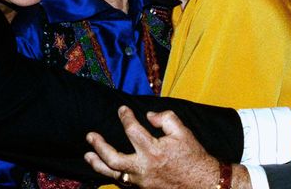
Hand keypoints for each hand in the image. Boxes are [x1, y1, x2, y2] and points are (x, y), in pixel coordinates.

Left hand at [84, 105, 221, 188]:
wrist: (202, 183)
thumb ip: (166, 118)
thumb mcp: (183, 132)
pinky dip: (111, 175)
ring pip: (114, 175)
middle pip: (113, 159)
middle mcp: (144, 168)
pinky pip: (123, 183)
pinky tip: (105, 168)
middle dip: (99, 146)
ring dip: (98, 165)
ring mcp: (142, 181)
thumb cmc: (193, 156)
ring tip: (88, 156)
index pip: (132, 131)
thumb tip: (149, 116)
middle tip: (90, 136)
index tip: (122, 110)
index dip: (125, 118)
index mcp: (154, 150)